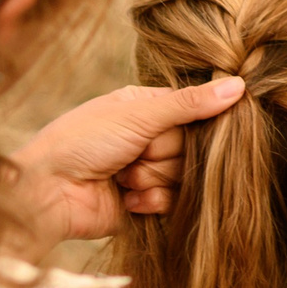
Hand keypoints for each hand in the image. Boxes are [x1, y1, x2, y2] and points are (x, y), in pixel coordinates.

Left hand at [11, 77, 247, 243]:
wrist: (48, 192)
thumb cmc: (81, 142)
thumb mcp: (136, 115)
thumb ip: (188, 104)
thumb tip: (238, 85)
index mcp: (143, 107)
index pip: (192, 109)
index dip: (188, 121)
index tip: (168, 127)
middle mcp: (146, 136)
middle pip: (191, 145)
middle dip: (162, 153)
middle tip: (131, 152)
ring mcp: (145, 170)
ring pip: (184, 175)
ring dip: (152, 177)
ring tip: (121, 176)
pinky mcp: (142, 202)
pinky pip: (171, 201)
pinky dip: (149, 200)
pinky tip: (126, 198)